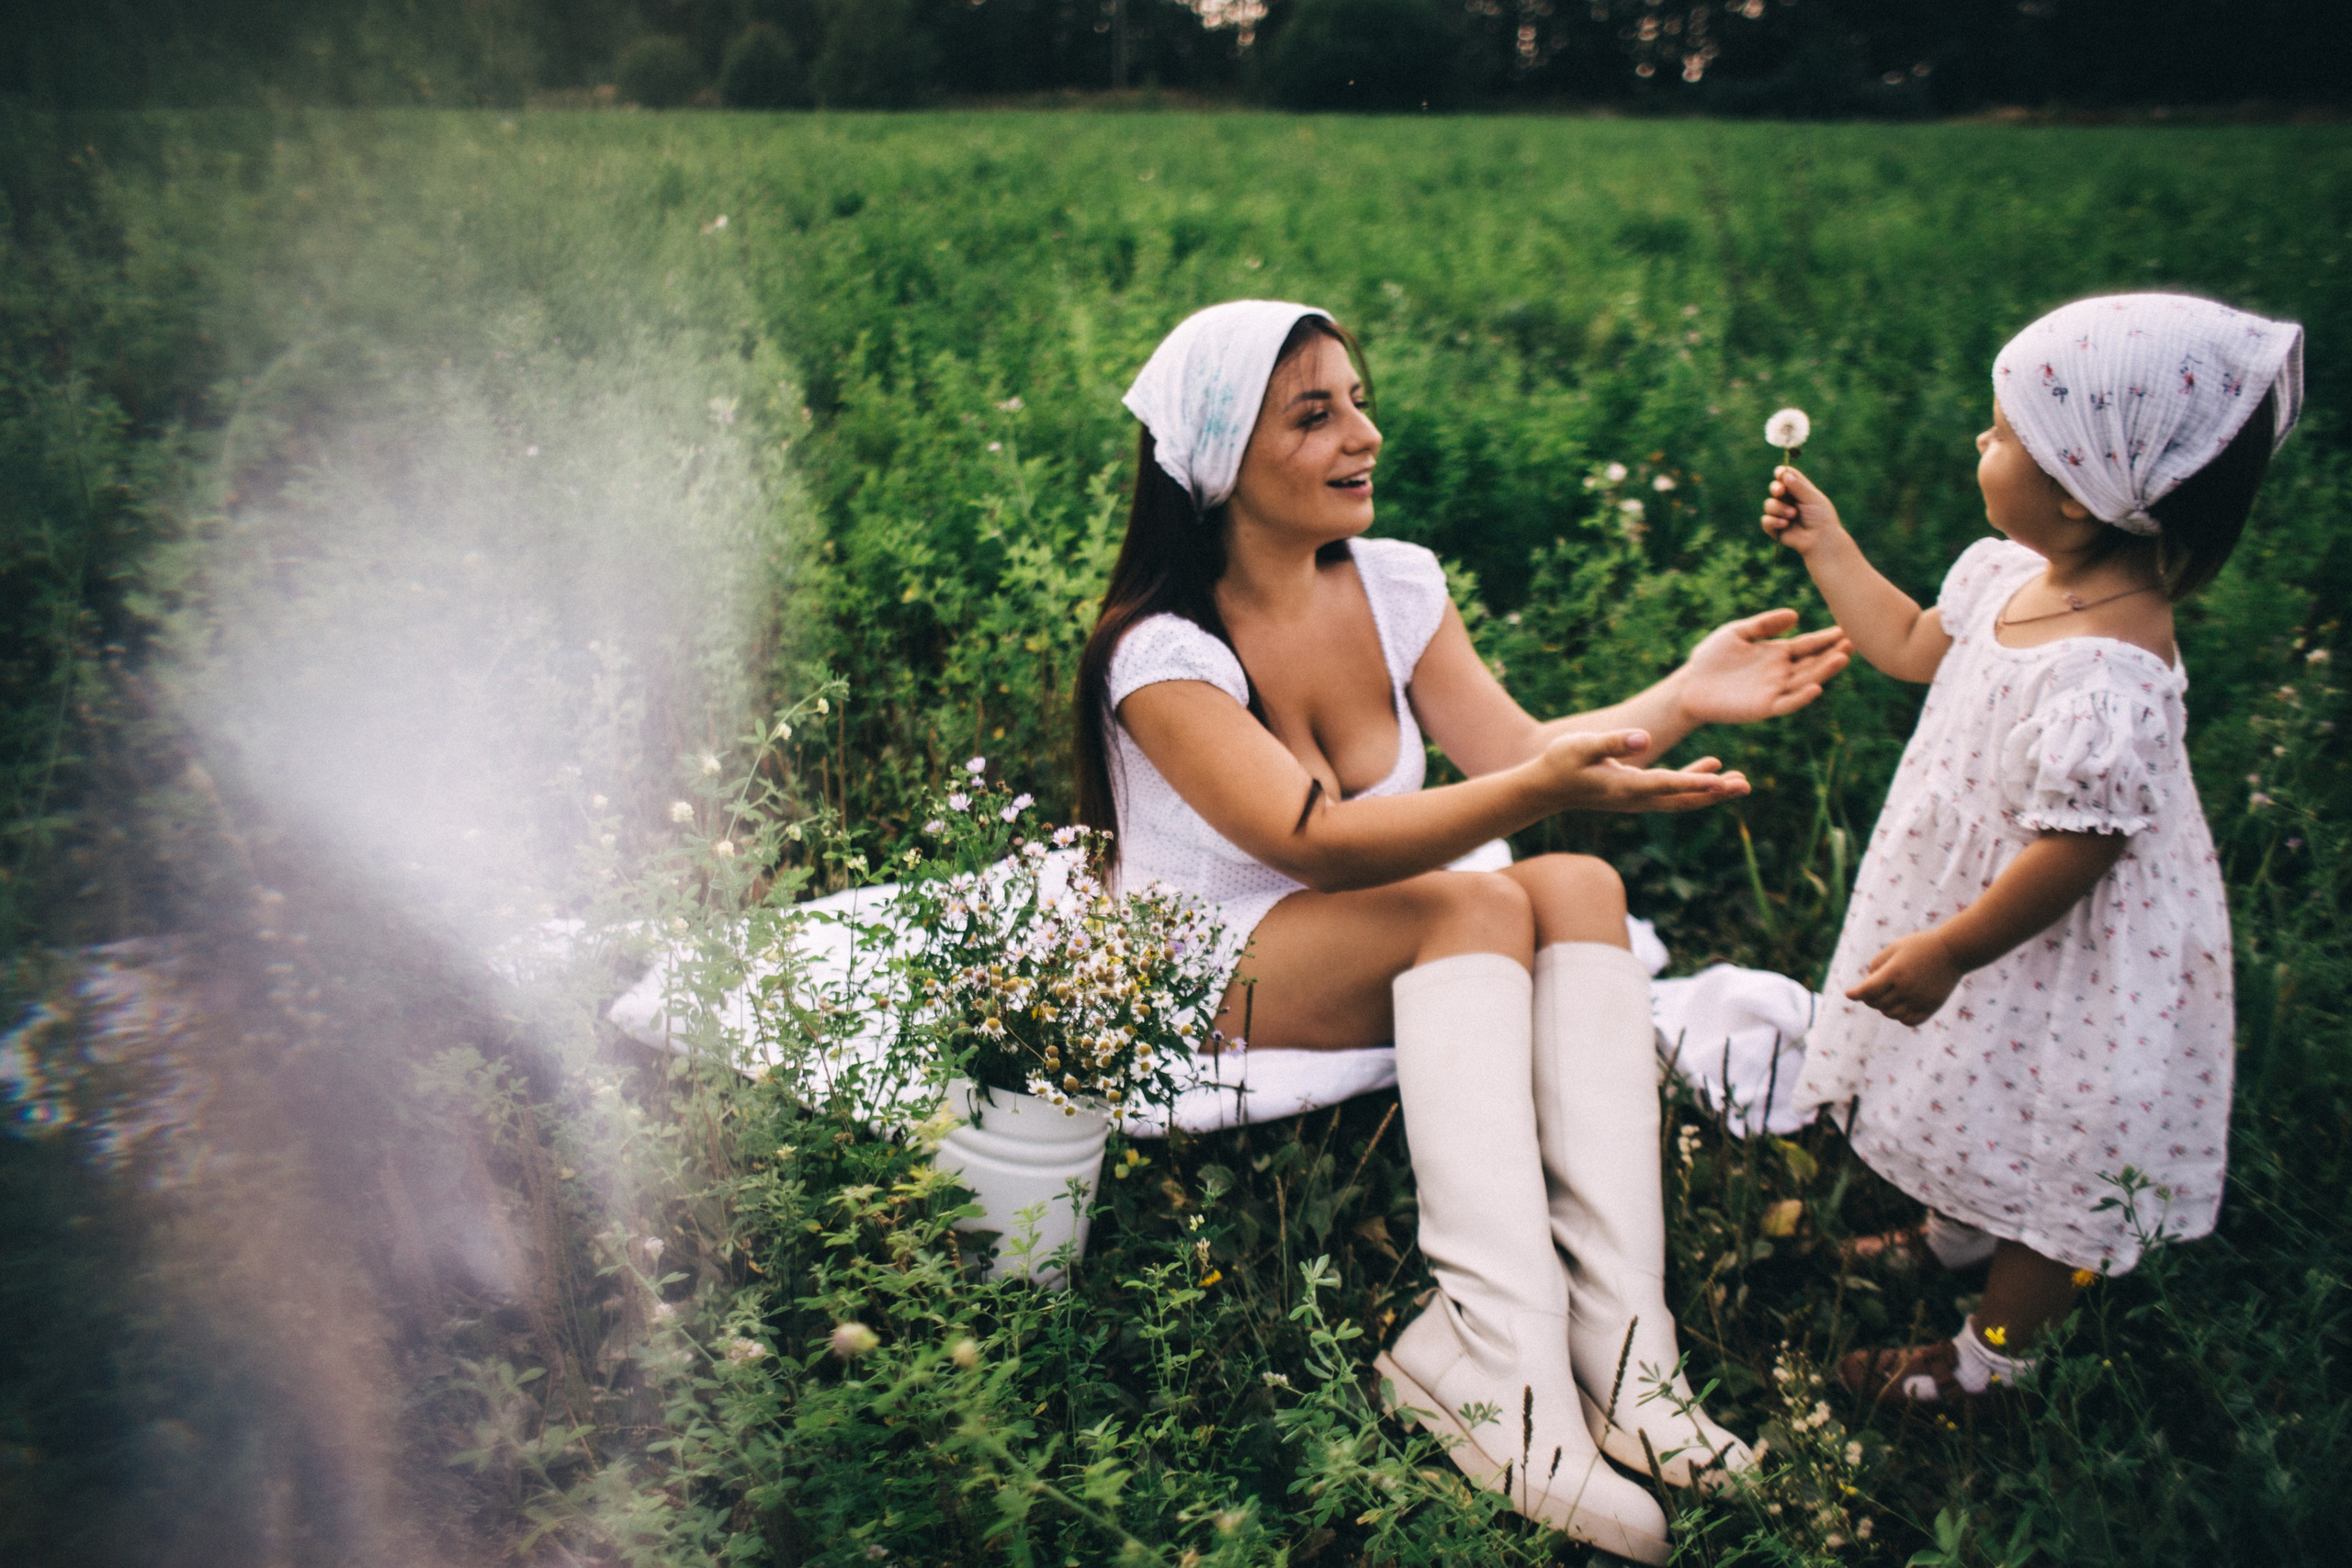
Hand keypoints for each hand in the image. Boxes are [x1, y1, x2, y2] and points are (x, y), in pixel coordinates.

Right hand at [1537, 729, 1750, 813]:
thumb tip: (1645, 738)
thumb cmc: (1560, 762)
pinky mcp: (1638, 793)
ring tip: (1741, 781)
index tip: (1723, 783)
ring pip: (1684, 798)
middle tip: (1745, 785)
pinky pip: (1674, 790)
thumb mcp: (1582, 746)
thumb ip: (1613, 742)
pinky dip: (1694, 779)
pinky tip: (1712, 765)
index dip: (1697, 783)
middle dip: (1716, 793)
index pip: (1668, 785)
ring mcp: (1639, 799)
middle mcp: (1638, 798)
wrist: (1546, 787)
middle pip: (1685, 800)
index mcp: (1626, 787)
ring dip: (1712, 790)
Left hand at [1676, 609, 1851, 726]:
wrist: (1689, 685)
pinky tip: (1816, 687)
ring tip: (1843, 657)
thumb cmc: (1711, 658)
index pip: (1808, 645)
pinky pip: (1787, 702)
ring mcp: (1774, 691)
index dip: (1827, 638)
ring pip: (1806, 680)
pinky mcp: (1763, 708)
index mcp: (1777, 653)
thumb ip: (1764, 625)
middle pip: (1813, 662)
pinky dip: (1801, 696)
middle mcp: (1781, 673)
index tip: (1847, 628)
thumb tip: (1795, 615)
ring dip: (1824, 671)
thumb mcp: (1737, 633)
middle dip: (1834, 652)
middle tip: (1854, 641)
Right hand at [1759, 465, 1844, 554]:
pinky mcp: (1774, 528)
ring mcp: (1780, 514)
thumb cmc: (1821, 518)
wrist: (1821, 540)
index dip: (1781, 473)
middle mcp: (1788, 500)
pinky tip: (1785, 524)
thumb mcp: (1813, 498)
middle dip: (1775, 489)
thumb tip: (1784, 474)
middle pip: (1774, 488)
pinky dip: (1774, 521)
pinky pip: (1765, 520)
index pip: (1786, 476)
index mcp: (1798, 490)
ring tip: (1793, 515)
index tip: (1780, 474)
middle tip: (1780, 492)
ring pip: (1768, 504)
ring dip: (1779, 509)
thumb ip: (1799, 486)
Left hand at [1846, 929, 1964, 1026]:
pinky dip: (1900, 1017)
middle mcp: (1906, 988)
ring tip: (1888, 995)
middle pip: (1877, 1003)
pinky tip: (1901, 1006)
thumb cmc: (1920, 946)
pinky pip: (1908, 1021)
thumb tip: (1866, 987)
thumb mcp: (1894, 948)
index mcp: (1895, 972)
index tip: (1848, 994)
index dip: (1855, 994)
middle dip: (1870, 997)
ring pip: (1890, 1014)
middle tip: (1874, 988)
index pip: (1867, 990)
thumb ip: (1877, 966)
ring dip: (1884, 1007)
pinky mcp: (1931, 1007)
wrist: (1953, 951)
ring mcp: (1919, 1000)